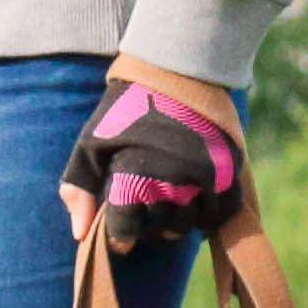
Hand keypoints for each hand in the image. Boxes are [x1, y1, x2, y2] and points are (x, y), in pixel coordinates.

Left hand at [67, 65, 241, 250]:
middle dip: (148, 225)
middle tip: (144, 207)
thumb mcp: (91, 144)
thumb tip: (79, 234)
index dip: (121, 236)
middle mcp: (172, 182)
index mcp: (134, 176)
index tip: (121, 232)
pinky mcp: (229, 171)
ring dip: (177, 220)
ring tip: (167, 201)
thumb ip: (78, 191)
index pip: (126, 231)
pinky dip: (208, 216)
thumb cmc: (125, 109)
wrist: (175, 71)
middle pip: (160, 230)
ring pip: (190, 225)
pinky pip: (221, 214)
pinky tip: (194, 203)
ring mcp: (204, 178)